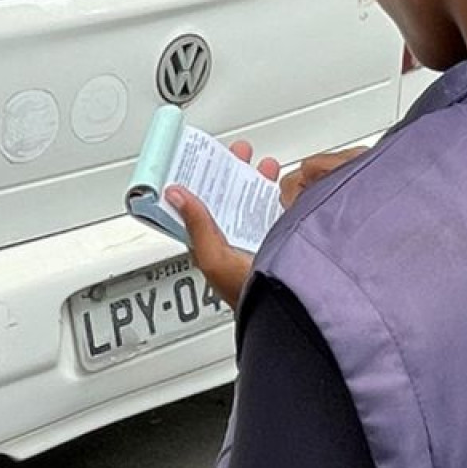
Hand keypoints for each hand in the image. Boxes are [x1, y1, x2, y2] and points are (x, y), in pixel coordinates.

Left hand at [166, 141, 371, 312]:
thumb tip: (176, 194)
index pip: (200, 206)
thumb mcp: (217, 259)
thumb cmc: (250, 298)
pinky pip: (279, 214)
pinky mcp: (283, 244)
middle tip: (239, 152)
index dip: (198, 180)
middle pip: (228, 200)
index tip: (202, 157)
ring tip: (265, 165)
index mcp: (213, 246)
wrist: (291, 315)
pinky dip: (281, 198)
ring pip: (254, 204)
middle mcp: (235, 243)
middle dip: (232, 173)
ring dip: (257, 182)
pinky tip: (288, 189)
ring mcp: (260, 242)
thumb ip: (198, 226)